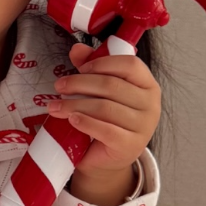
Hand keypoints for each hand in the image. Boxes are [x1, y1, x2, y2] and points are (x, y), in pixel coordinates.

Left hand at [49, 43, 159, 205]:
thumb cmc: (106, 118)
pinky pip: (106, 130)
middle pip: (112, 86)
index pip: (130, 64)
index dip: (102, 63)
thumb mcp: (99, 89)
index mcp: (147, 84)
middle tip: (59, 86)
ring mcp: (143, 127)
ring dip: (74, 104)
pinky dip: (85, 123)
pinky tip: (71, 119)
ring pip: (105, 108)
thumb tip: (77, 49)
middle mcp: (151, 104)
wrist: (107, 157)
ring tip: (55, 106)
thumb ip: (91, 66)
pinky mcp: (130, 146)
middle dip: (80, 83)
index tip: (80, 68)